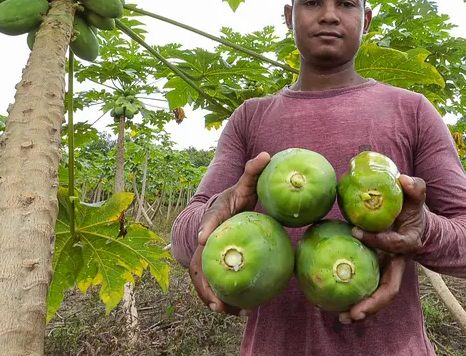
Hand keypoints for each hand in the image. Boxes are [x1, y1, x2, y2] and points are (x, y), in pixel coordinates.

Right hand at [188, 151, 270, 316]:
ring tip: (226, 311)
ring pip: (202, 278)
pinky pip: (212, 284)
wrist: (223, 209)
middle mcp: (204, 236)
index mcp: (213, 215)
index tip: (202, 239)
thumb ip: (253, 171)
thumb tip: (267, 155)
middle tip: (217, 298)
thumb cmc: (236, 198)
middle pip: (198, 260)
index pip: (207, 220)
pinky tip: (237, 311)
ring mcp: (204, 253)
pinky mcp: (210, 265)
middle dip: (204, 281)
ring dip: (211, 296)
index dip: (204, 228)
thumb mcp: (244, 184)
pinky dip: (220, 298)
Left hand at [337, 175, 426, 324]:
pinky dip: (356, 301)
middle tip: (354, 312)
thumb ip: (415, 188)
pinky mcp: (377, 273)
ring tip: (342, 318)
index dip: (377, 239)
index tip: (356, 230)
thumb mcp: (416, 197)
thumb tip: (403, 179)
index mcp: (407, 243)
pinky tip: (336, 309)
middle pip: (390, 288)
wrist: (418, 225)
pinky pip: (368, 290)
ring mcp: (389, 270)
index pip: (394, 244)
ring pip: (380, 296)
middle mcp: (399, 262)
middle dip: (373, 302)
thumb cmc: (412, 209)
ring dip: (363, 309)